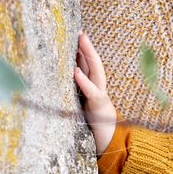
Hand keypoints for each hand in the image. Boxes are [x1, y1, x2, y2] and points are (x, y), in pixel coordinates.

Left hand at [73, 31, 116, 156]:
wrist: (109, 142)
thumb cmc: (93, 124)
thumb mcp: (82, 105)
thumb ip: (77, 92)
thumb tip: (63, 79)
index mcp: (93, 87)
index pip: (88, 64)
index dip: (83, 49)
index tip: (76, 34)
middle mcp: (98, 88)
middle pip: (94, 62)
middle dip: (87, 46)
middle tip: (79, 31)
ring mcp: (100, 96)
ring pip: (96, 71)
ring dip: (88, 55)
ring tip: (81, 40)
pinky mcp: (98, 107)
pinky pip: (91, 91)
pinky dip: (83, 81)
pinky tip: (75, 71)